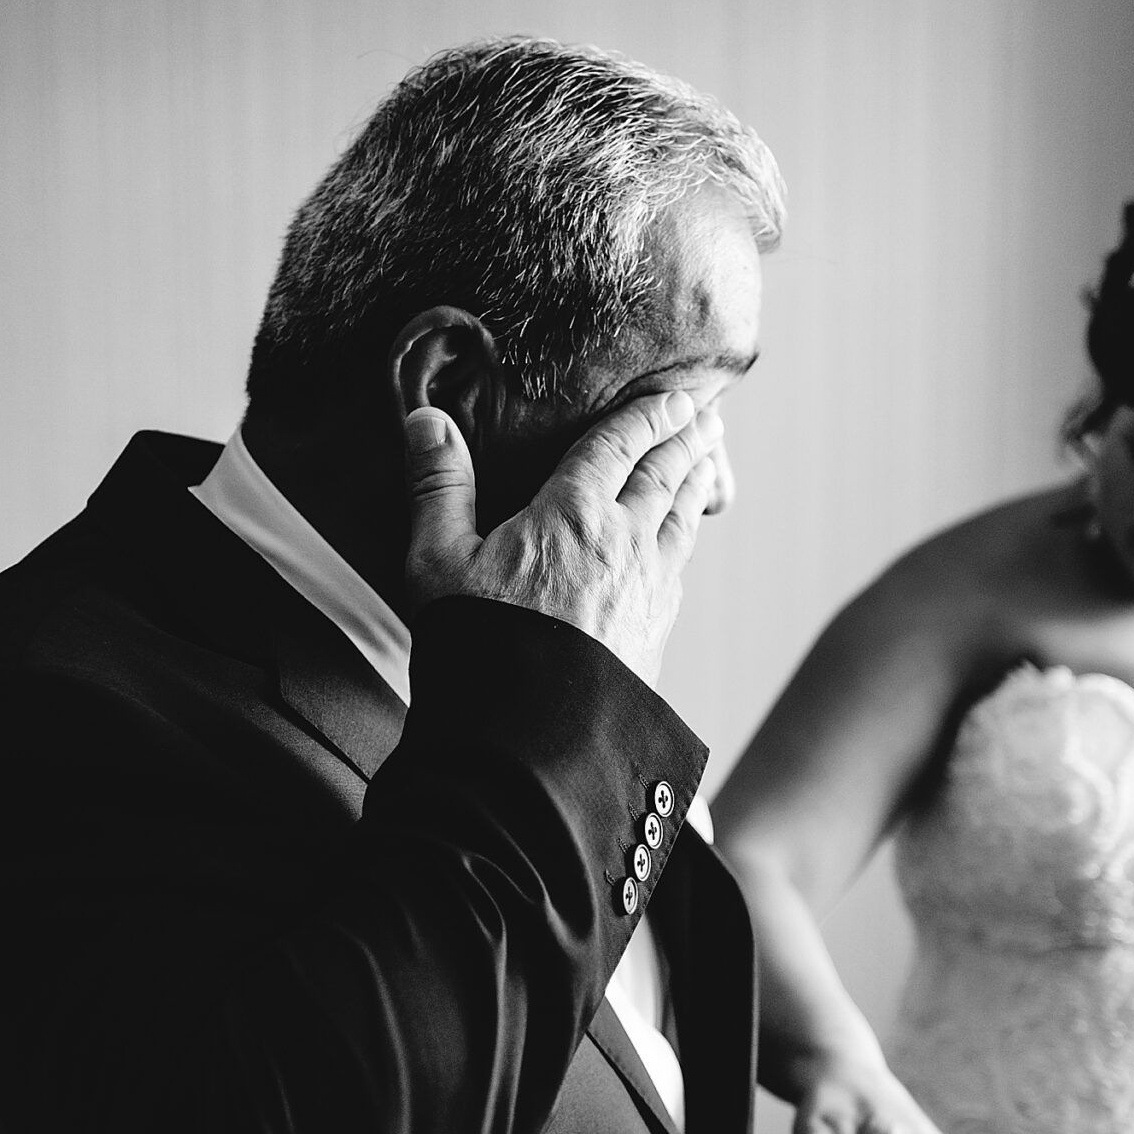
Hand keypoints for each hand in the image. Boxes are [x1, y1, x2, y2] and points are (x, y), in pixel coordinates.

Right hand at [402, 390, 721, 688]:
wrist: (529, 736)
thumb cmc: (477, 643)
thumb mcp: (437, 560)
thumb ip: (438, 485)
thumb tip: (427, 419)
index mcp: (573, 513)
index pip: (619, 445)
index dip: (648, 416)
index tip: (673, 397)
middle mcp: (624, 541)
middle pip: (665, 475)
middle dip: (686, 440)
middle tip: (706, 417)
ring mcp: (649, 587)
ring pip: (682, 520)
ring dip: (696, 484)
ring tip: (707, 465)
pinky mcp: (658, 629)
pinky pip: (679, 567)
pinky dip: (686, 539)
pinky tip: (680, 545)